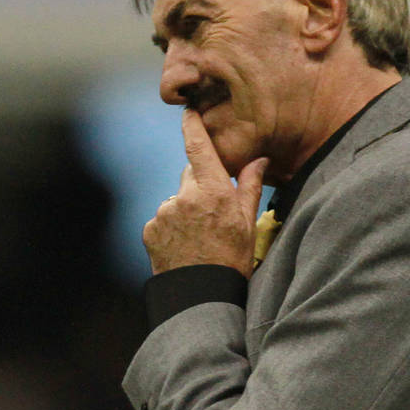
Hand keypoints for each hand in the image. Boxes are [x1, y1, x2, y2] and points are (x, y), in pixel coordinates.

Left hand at [143, 109, 267, 275]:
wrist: (201, 297)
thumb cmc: (231, 260)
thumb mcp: (248, 223)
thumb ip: (250, 186)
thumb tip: (258, 158)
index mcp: (212, 190)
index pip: (198, 146)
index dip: (192, 125)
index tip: (188, 111)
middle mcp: (184, 196)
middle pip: (190, 176)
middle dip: (200, 186)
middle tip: (214, 212)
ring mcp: (164, 213)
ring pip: (176, 200)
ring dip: (185, 209)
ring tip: (199, 236)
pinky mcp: (150, 229)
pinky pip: (162, 219)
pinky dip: (171, 227)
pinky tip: (184, 245)